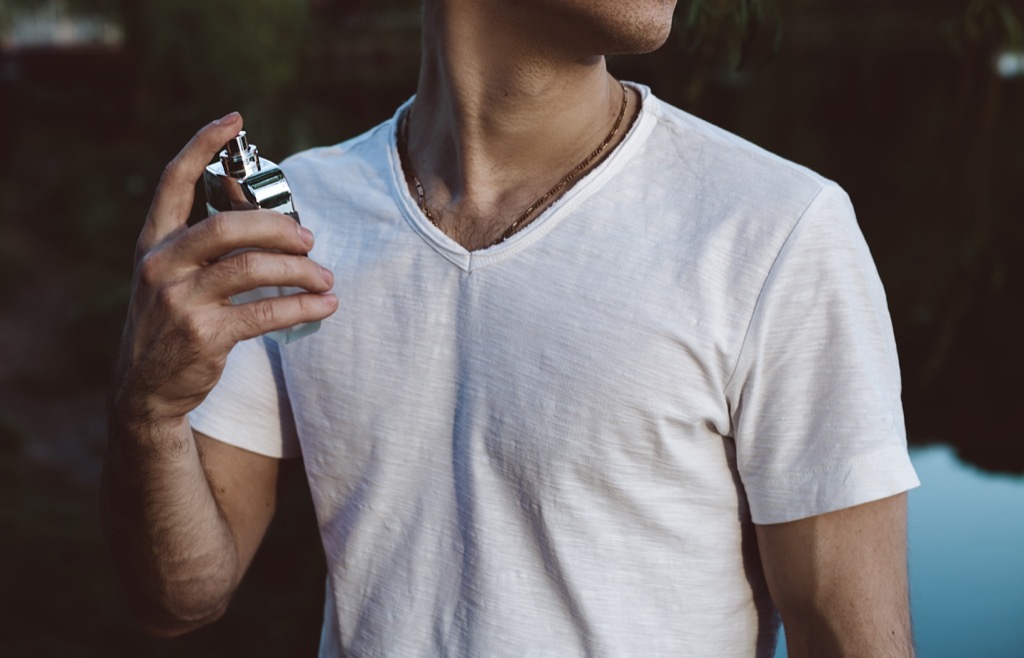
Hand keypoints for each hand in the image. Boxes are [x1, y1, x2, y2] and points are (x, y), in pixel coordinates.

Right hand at [112, 112, 337, 425]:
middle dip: (277, 227)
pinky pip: (265, 312)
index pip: (173, 182)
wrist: (146, 390)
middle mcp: (160, 266)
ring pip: (251, 268)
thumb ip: (208, 245)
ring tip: (325, 279)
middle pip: (226, 226)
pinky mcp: (204, 335)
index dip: (202, 146)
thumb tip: (264, 212)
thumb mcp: (174, 278)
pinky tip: (326, 306)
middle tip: (309, 241)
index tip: (234, 120)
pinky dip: (302, 307)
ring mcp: (179, 301)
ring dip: (299, 271)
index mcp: (153, 244)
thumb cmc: (173, 324)